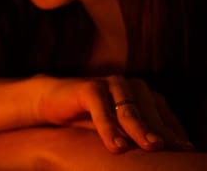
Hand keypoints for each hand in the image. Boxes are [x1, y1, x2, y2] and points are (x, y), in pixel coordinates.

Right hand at [35, 75, 195, 152]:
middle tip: (172, 152)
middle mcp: (130, 86)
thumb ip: (136, 136)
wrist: (52, 101)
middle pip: (150, 113)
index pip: (164, 117)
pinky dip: (109, 128)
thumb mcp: (116, 128)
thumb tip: (161, 149)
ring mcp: (109, 84)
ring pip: (129, 110)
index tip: (184, 153)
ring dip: (140, 130)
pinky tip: (115, 145)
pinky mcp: (89, 87)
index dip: (173, 134)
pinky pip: (101, 109)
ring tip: (151, 148)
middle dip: (161, 133)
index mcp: (142, 95)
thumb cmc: (88, 117)